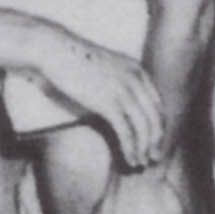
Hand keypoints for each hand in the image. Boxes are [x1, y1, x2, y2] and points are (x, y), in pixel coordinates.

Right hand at [30, 29, 166, 168]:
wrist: (56, 50)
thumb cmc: (75, 60)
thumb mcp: (107, 67)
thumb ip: (120, 82)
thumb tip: (120, 104)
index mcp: (138, 71)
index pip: (157, 105)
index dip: (159, 125)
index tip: (155, 141)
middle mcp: (136, 81)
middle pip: (155, 118)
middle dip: (156, 141)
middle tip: (154, 158)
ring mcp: (123, 92)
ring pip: (144, 128)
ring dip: (144, 149)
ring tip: (140, 163)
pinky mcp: (108, 103)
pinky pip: (126, 132)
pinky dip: (131, 149)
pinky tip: (130, 160)